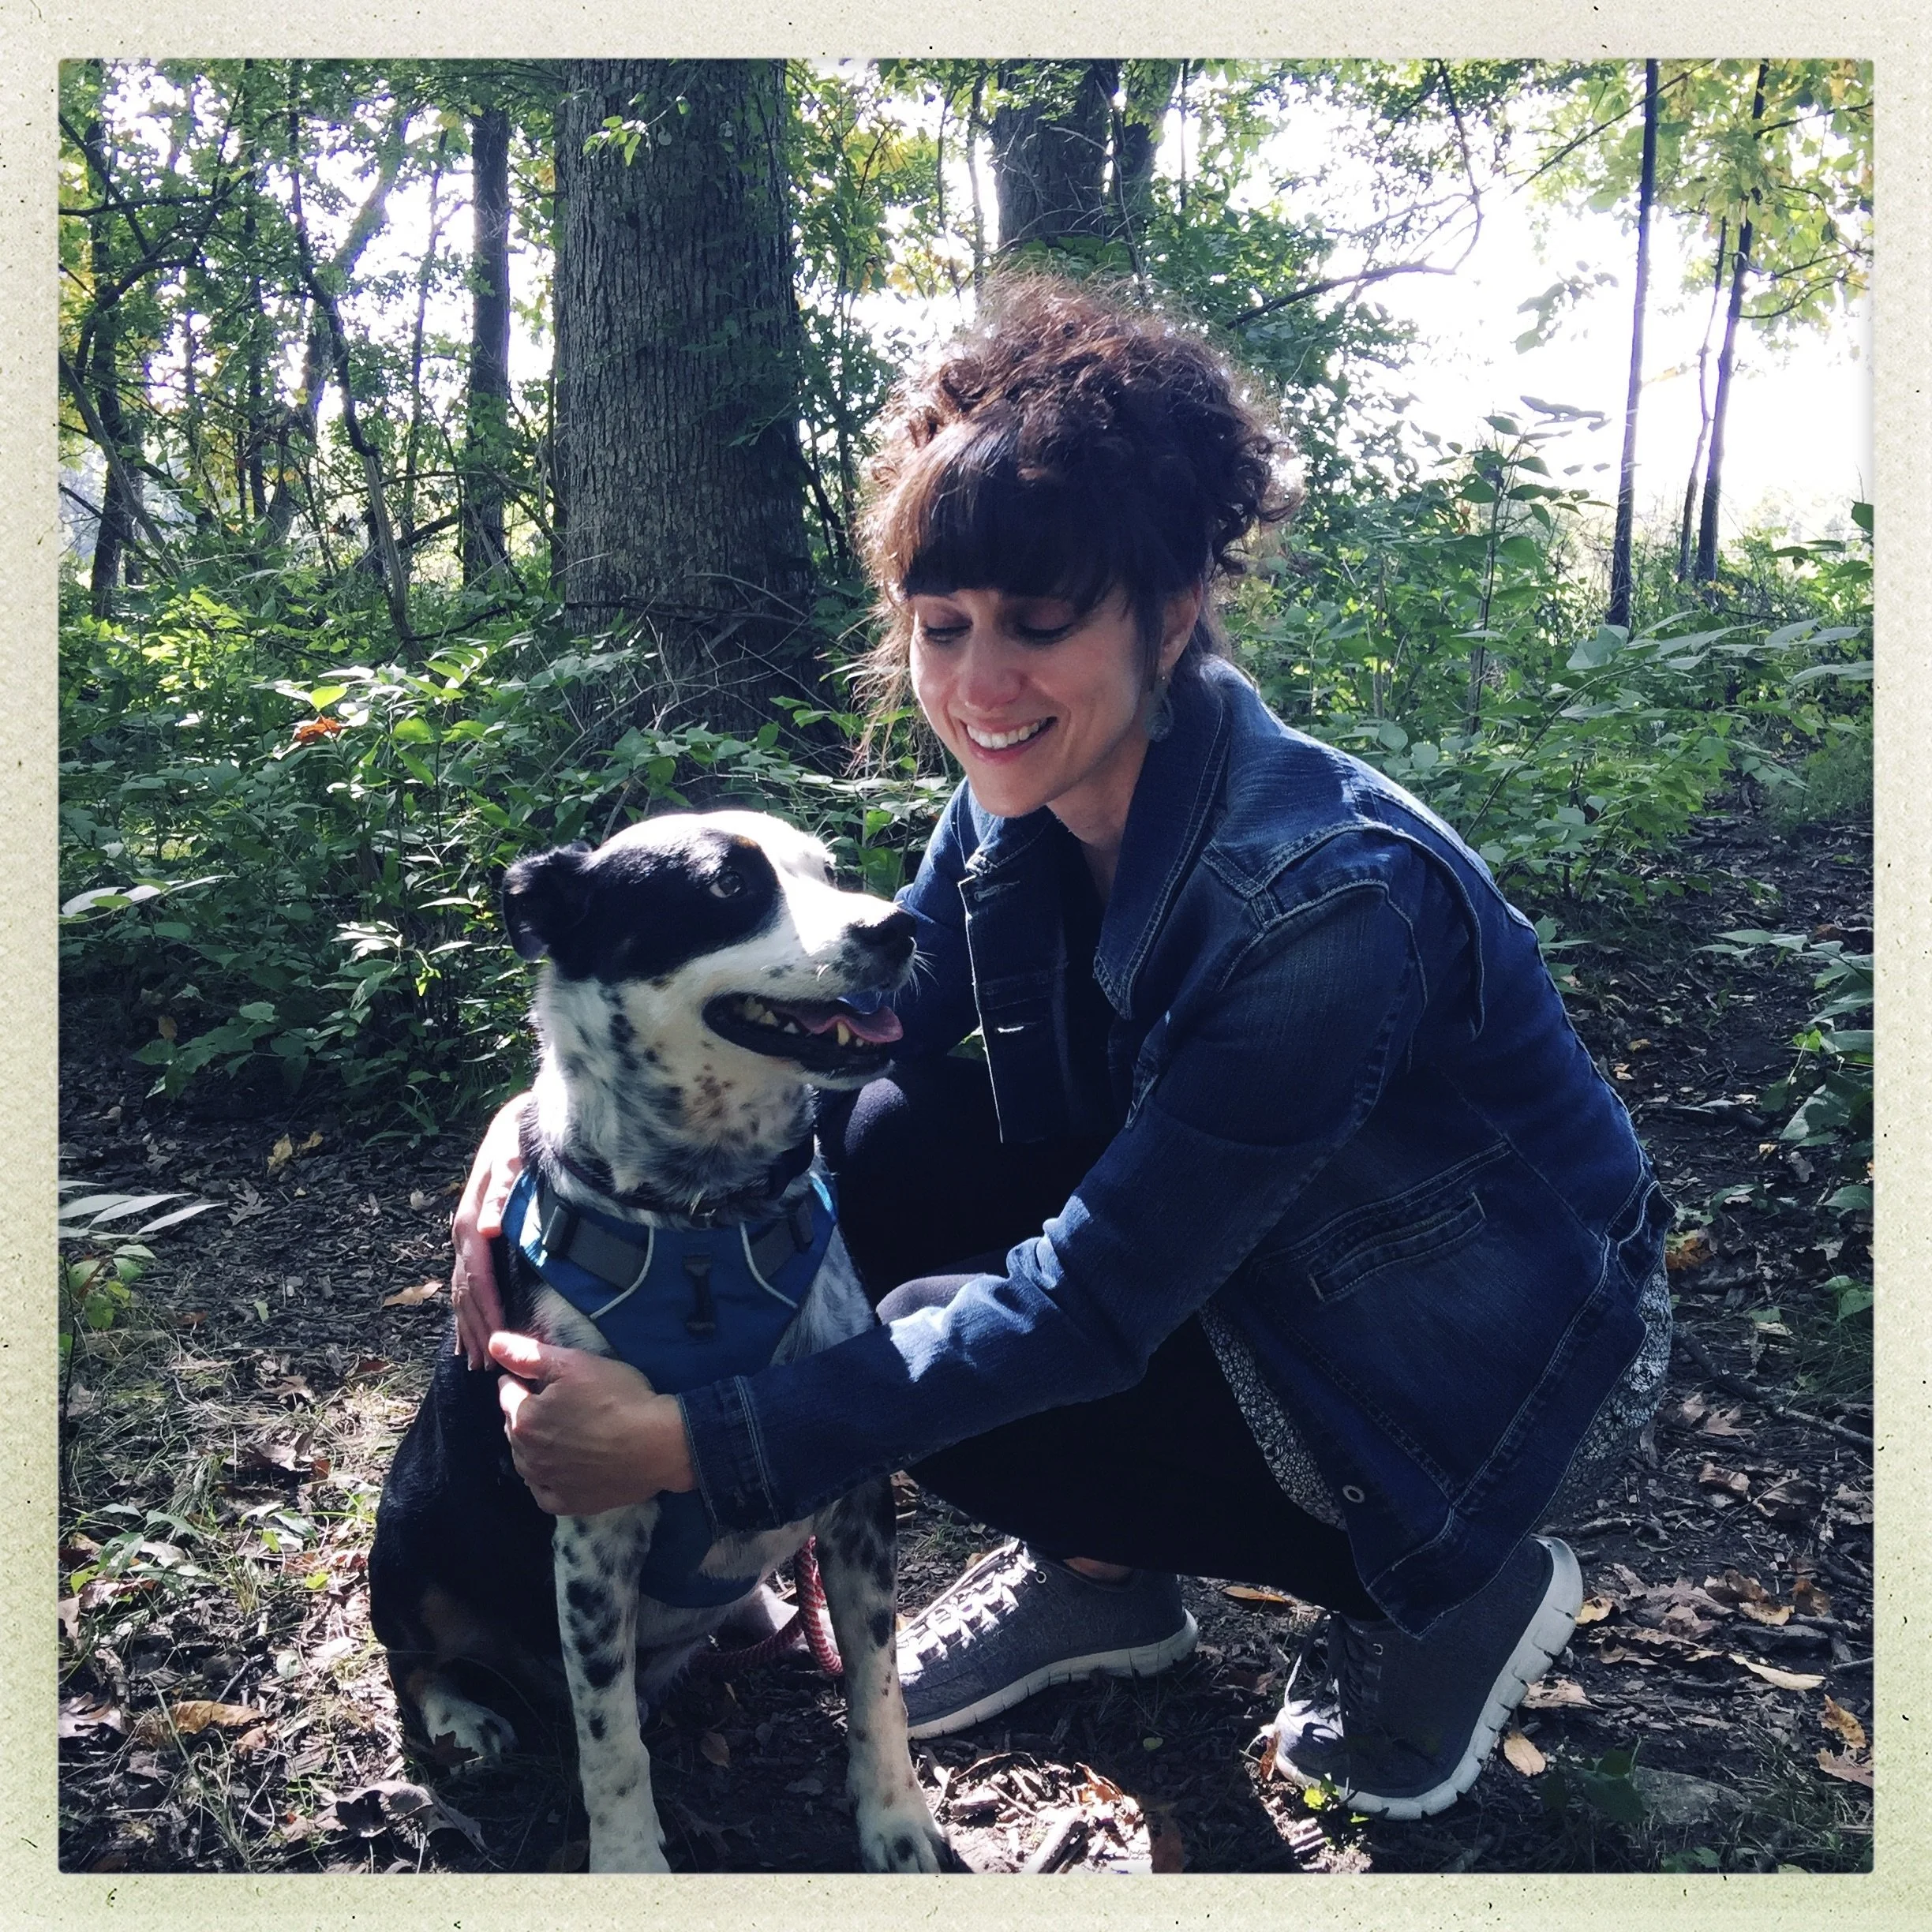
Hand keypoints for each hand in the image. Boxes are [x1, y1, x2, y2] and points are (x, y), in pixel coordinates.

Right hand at [450, 1095, 527, 1368]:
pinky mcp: (473, 1243)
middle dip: (476, 1330)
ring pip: (461, 1294)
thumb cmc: (514, 1147)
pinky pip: (465, 1285)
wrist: (508, 1129)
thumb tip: (491, 1228)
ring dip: (468, 1329)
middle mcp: (464, 1237)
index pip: (478, 1276)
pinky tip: (470, 1337)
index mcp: (472, 1224)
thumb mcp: (511, 1161)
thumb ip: (503, 1192)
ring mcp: (465, 1242)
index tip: (499, 1337)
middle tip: (487, 1368)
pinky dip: (466, 1314)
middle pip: (465, 1293)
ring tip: (476, 1364)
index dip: (488, 1308)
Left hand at [490, 1331, 696, 1515]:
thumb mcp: (574, 1364)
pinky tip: (557, 1470)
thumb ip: (529, 1354)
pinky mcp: (568, 1504)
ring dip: (532, 1446)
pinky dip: (544, 1480)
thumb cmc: (617, 1397)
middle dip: (525, 1413)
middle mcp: (528, 1455)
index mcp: (525, 1418)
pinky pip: (543, 1493)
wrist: (656, 1444)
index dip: (520, 1380)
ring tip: (554, 1433)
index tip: (537, 1377)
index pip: (508, 1394)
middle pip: (515, 1428)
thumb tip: (493, 1343)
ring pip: (526, 1461)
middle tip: (550, 1402)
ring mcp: (548, 1483)